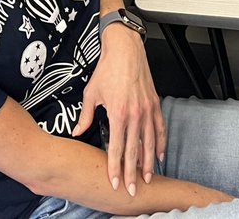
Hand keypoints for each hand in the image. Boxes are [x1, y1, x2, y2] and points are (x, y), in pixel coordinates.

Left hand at [73, 23, 164, 195]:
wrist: (125, 50)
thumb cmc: (108, 69)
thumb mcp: (92, 93)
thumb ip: (86, 116)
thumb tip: (78, 130)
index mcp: (118, 114)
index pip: (116, 147)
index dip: (115, 167)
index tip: (115, 181)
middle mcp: (135, 115)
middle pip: (134, 150)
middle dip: (132, 173)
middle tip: (133, 189)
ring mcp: (147, 110)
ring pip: (149, 142)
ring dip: (149, 162)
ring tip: (148, 178)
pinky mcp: (154, 104)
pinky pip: (160, 128)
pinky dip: (160, 143)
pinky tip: (159, 155)